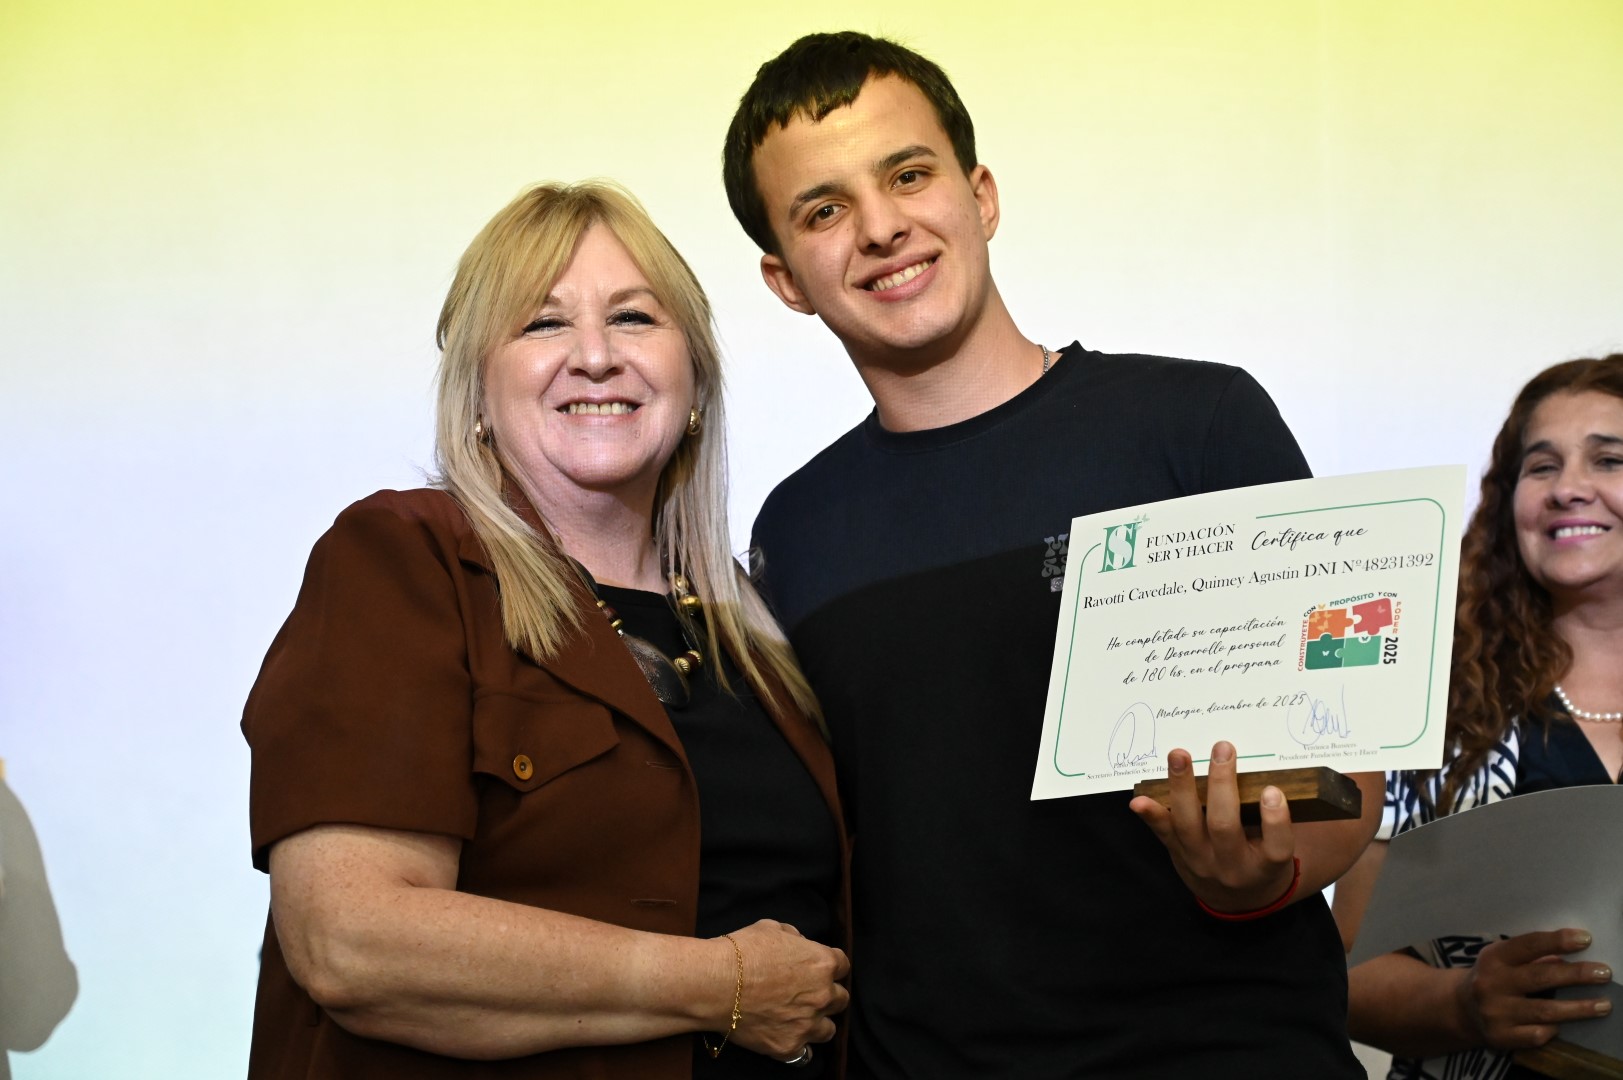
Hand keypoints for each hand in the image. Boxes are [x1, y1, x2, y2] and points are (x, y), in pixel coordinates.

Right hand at [718, 920, 848, 1059]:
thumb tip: (798, 944)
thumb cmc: (740, 953)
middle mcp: (821, 995)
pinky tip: (786, 1035)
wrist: (714, 984)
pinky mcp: (789, 1046)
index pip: (843, 965)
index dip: (830, 966)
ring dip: (817, 1023)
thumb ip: (794, 937)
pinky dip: (798, 1045)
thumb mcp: (771, 928)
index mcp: (822, 963)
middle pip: (840, 999)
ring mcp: (807, 1024)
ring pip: (828, 1029)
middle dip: (826, 995)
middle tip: (807, 994)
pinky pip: (805, 1052)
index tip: (818, 970)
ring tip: (799, 1019)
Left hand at [1129, 741, 1296, 912]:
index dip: (1275, 820)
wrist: (1236, 900)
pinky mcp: (1178, 855)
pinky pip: (1163, 834)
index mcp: (1268, 865)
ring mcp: (1201, 862)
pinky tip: (1139, 800)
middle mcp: (1233, 867)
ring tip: (1179, 755)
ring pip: (1189, 825)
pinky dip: (1151, 815)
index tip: (1272, 790)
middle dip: (1221, 785)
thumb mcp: (1277, 846)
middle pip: (1224, 826)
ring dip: (1182, 786)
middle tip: (1223, 749)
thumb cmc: (1261, 858)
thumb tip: (1261, 765)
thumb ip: (1272, 816)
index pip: (1277, 846)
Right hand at [1456, 929, 1612, 1049]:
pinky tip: (1563, 1027)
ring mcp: (1495, 1012)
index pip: (1527, 945)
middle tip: (1604, 973)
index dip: (1557, 941)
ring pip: (1545, 1011)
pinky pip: (1536, 1034)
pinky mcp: (1501, 1036)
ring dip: (1578, 1008)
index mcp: (1493, 958)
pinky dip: (1553, 1030)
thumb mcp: (1504, 961)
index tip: (1585, 939)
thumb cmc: (1493, 978)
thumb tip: (1570, 956)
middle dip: (1576, 975)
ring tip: (1604, 1005)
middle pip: (1540, 977)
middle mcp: (1491, 983)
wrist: (1460, 1010)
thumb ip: (1532, 958)